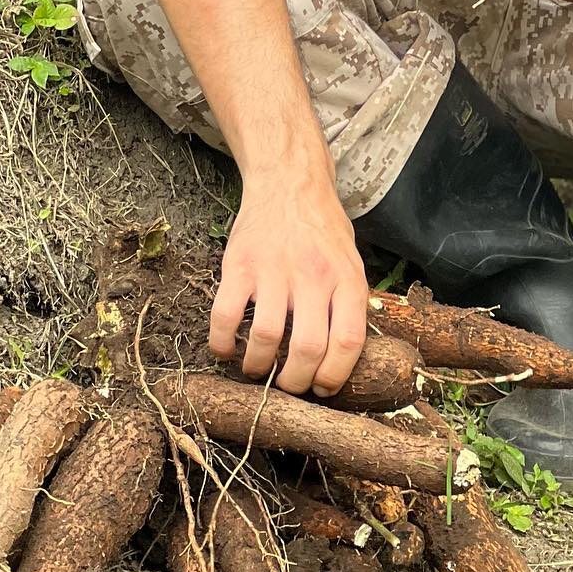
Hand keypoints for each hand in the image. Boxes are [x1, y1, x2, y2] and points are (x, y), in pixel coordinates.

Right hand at [209, 165, 369, 396]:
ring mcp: (274, 270)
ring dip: (257, 366)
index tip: (322, 389)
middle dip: (295, 381)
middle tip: (286, 386)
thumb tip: (341, 360)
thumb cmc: (322, 229)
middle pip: (307, 349)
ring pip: (265, 338)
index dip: (334, 376)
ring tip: (256, 369)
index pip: (347, 343)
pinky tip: (225, 349)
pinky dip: (221, 343)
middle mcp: (313, 276)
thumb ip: (348, 304)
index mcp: (346, 279)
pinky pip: (225, 316)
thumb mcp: (351, 261)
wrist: (289, 182)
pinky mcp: (240, 265)